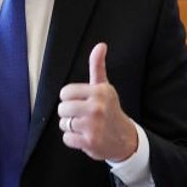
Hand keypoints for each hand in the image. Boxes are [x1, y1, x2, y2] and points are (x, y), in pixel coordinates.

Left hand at [56, 43, 138, 161]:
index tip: (82, 102)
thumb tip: (100, 45)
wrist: (125, 139)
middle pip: (62, 108)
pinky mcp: (90, 142)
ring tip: (86, 127)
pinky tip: (86, 137)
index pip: (65, 92)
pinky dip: (73, 140)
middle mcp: (97, 107)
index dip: (70, 99)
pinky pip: (67, 138)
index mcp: (100, 91)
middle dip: (69, 114)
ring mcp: (94, 125)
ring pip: (63, 124)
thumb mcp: (105, 87)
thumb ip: (98, 66)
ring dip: (71, 127)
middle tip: (83, 116)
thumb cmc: (110, 110)